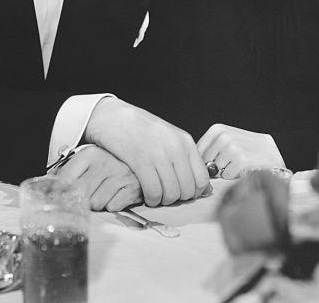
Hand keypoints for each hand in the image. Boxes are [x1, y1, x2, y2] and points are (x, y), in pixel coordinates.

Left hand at [56, 145, 142, 210]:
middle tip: (82, 201)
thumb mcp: (88, 160)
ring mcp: (119, 175)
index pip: (66, 178)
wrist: (141, 159)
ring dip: (97, 204)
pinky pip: (113, 206)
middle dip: (80, 201)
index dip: (59, 192)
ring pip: (96, 203)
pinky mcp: (132, 187)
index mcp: (89, 154)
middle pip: (80, 193)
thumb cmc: (109, 163)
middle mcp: (104, 163)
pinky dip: (112, 205)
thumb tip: (47, 183)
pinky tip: (115, 197)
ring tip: (102, 195)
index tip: (56, 199)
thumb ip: (68, 170)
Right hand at [84, 97, 208, 206]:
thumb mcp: (169, 136)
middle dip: (177, 198)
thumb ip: (185, 158)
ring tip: (155, 195)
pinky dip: (151, 199)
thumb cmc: (141, 129)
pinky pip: (154, 192)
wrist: (113, 116)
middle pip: (187, 190)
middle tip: (165, 194)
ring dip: (163, 201)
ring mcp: (158, 154)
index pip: (202, 180)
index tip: (181, 192)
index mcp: (185, 141)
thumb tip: (205, 188)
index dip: (193, 193)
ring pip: (171, 194)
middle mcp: (175, 147)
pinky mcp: (140, 161)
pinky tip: (146, 195)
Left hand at [198, 123, 286, 179]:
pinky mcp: (241, 160)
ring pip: (216, 170)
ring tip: (239, 164)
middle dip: (215, 167)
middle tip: (230, 162)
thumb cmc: (246, 148)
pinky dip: (234, 176)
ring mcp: (232, 148)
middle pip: (206, 162)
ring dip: (225, 172)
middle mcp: (223, 136)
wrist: (272, 152)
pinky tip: (244, 168)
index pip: (198, 151)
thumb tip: (191, 163)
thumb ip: (209, 148)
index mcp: (217, 129)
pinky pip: (227, 176)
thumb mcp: (226, 139)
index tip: (216, 161)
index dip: (205, 161)